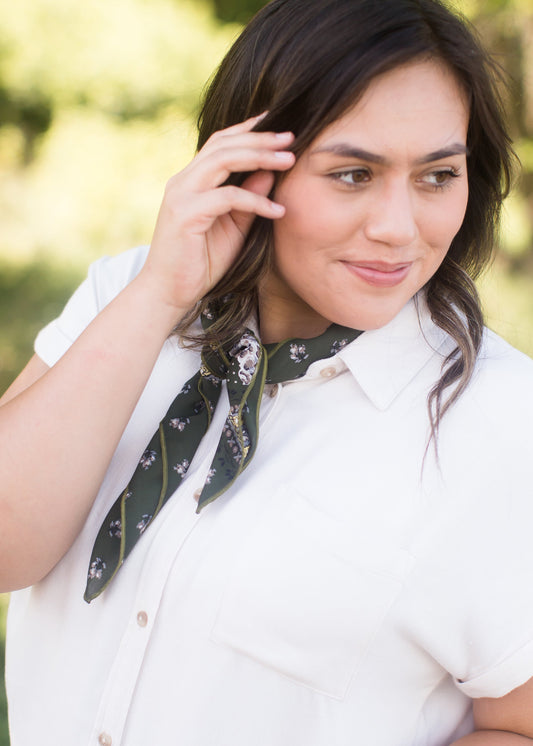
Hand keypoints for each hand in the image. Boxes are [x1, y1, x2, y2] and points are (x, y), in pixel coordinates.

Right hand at [139, 113, 295, 317]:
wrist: (170, 292)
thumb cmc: (201, 262)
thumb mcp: (234, 228)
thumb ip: (249, 199)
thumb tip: (270, 173)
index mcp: (191, 180)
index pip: (220, 143)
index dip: (248, 130)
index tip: (278, 126)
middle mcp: (183, 181)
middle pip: (223, 145)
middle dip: (259, 139)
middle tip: (291, 138)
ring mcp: (181, 195)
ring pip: (223, 161)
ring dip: (259, 157)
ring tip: (288, 160)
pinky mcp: (186, 214)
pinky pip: (227, 197)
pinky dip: (255, 201)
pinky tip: (277, 210)